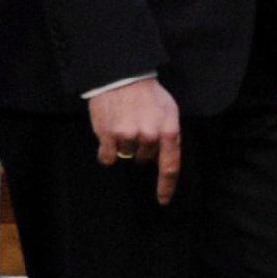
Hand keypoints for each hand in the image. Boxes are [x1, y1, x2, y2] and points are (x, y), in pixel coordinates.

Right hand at [89, 78, 181, 203]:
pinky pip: (108, 156)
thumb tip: (162, 156)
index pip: (170, 166)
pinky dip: (106, 151)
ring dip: (124, 144)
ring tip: (124, 122)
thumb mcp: (169, 111)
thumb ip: (168, 134)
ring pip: (126, 155)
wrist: (122, 77)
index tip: (163, 200)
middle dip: (142, 148)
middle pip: (145, 158)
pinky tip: (108, 134)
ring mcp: (129, 136)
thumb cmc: (147, 94)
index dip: (166, 186)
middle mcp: (151, 136)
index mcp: (169, 131)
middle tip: (137, 125)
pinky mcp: (109, 135)